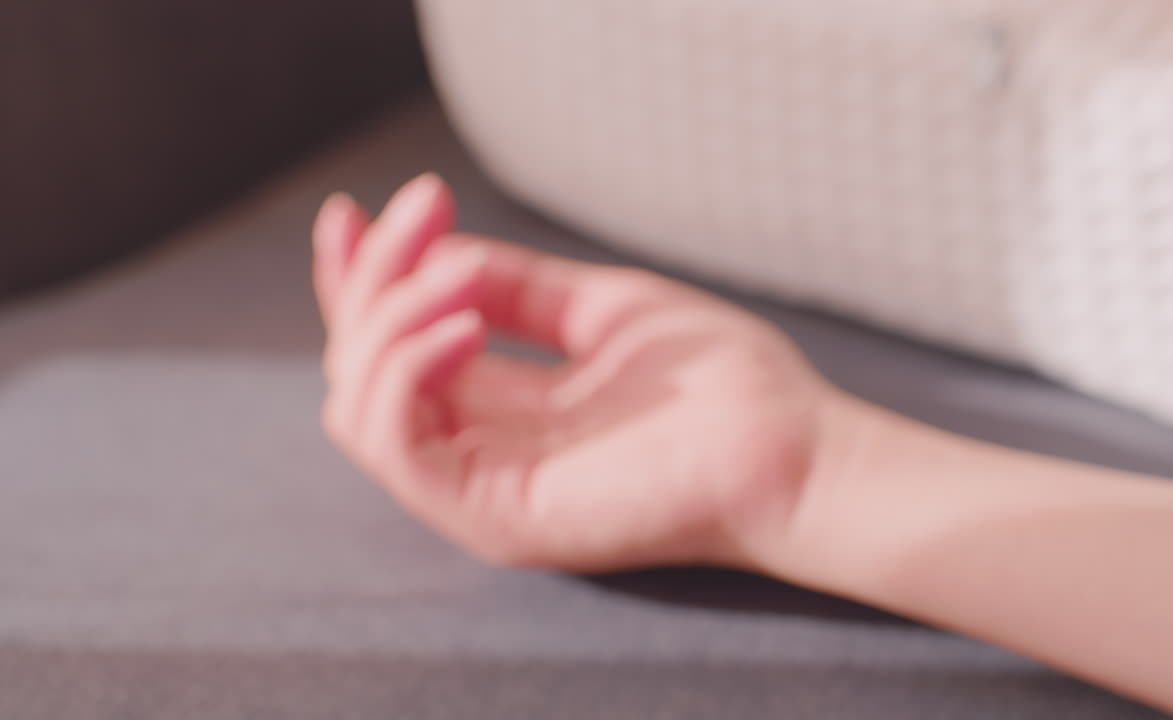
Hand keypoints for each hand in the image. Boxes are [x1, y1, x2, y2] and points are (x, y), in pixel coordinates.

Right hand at [313, 175, 850, 571]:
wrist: (788, 447)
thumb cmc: (716, 385)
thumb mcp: (602, 311)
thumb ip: (517, 292)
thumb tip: (439, 252)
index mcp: (500, 413)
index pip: (389, 351)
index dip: (359, 281)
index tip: (354, 211)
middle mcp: (477, 454)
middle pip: (361, 369)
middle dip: (374, 277)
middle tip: (425, 211)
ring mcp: (478, 492)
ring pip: (359, 406)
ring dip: (390, 316)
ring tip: (460, 270)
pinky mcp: (491, 517)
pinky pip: (396, 445)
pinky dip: (407, 370)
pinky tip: (466, 324)